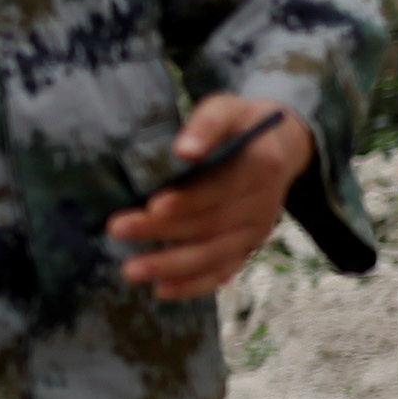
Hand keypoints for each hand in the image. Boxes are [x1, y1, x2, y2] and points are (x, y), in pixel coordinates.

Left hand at [107, 98, 308, 298]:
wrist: (280, 146)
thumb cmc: (241, 124)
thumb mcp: (227, 108)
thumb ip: (207, 124)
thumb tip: (184, 150)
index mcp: (261, 165)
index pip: (221, 187)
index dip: (189, 200)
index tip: (154, 206)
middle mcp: (264, 203)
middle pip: (210, 223)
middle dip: (162, 231)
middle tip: (118, 230)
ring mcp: (258, 229)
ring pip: (214, 254)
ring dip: (173, 266)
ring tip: (132, 270)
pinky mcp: (249, 247)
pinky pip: (224, 270)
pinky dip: (195, 284)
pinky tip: (163, 290)